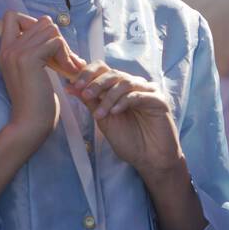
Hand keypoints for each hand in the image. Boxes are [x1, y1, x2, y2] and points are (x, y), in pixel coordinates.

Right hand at [0, 10, 82, 144]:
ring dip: (65, 48)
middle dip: (58, 39)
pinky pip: (56, 42)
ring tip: (69, 67)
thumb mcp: (32, 71)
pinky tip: (68, 72)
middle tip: (66, 60)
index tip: (46, 46)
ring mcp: (16, 52)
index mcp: (5, 50)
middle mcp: (8, 48)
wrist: (30, 123)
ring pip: (51, 29)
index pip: (13, 15)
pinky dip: (66, 55)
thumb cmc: (36, 102)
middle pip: (41, 21)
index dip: (34, 24)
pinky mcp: (29, 58)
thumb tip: (53, 28)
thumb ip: (36, 50)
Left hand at [68, 62, 182, 178]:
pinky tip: (115, 112)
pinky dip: (123, 102)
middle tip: (85, 95)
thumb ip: (90, 102)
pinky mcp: (158, 100)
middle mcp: (134, 86)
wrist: (150, 159)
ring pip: (124, 82)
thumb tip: (70, 87)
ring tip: (100, 114)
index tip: (74, 86)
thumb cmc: (129, 141)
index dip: (87, 74)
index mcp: (120, 88)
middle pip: (113, 73)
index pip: (103, 70)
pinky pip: (138, 95)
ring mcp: (147, 91)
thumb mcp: (103, 119)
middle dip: (96, 83)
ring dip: (108, 97)